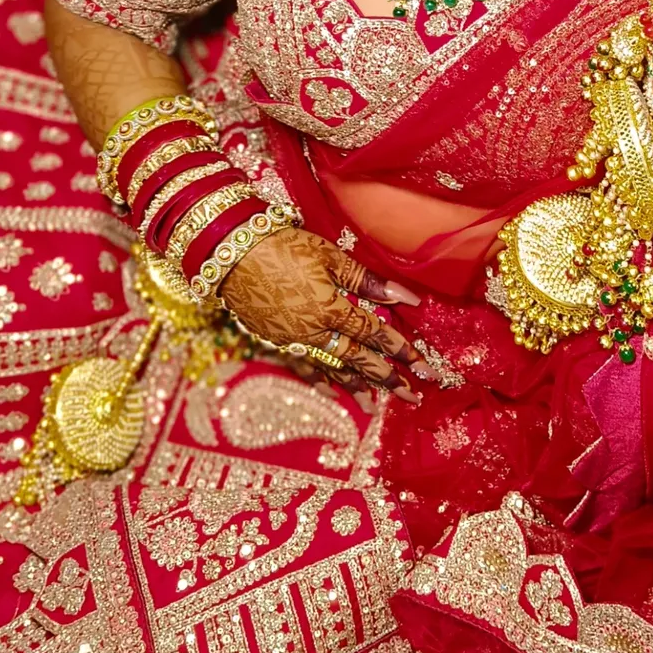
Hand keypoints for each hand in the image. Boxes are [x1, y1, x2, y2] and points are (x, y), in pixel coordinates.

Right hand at [219, 225, 434, 407]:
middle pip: (358, 360)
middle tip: (413, 397)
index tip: (425, 366)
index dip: (402, 350)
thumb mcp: (328, 256)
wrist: (228, 253)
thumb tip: (405, 298)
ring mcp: (293, 341)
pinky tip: (331, 394)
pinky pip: (302, 368)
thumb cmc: (282, 245)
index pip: (375, 334)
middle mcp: (314, 333)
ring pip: (332, 370)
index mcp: (331, 309)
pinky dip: (318, 382)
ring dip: (356, 388)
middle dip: (388, 379)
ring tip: (375, 407)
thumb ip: (366, 280)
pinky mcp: (274, 341)